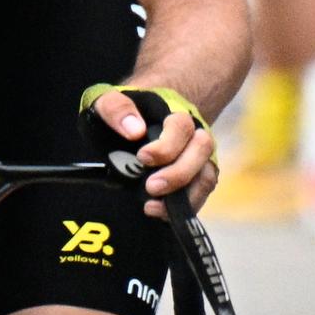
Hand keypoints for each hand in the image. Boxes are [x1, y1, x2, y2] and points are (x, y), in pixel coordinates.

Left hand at [88, 90, 219, 219]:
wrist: (134, 123)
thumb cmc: (122, 114)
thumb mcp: (107, 102)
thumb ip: (117, 108)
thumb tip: (135, 130)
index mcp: (173, 112)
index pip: (181, 126)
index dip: (166, 145)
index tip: (143, 157)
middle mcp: (194, 133)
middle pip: (203, 149)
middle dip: (178, 173)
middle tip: (151, 186)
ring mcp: (199, 157)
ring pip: (207, 175)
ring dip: (185, 195)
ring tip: (152, 206)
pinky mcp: (197, 178)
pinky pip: (201, 194)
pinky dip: (185, 207)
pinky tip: (159, 212)